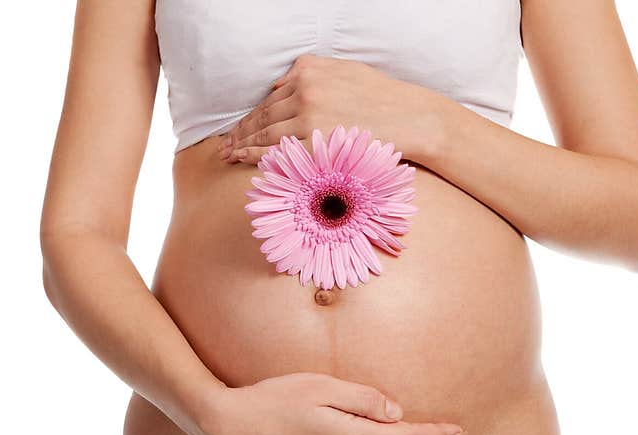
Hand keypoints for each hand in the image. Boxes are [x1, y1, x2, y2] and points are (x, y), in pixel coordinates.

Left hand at [218, 54, 437, 164]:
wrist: (411, 118)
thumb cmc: (382, 97)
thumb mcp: (344, 70)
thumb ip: (311, 73)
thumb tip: (279, 86)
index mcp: (309, 71)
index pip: (271, 97)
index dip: (252, 114)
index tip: (239, 127)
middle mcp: (305, 91)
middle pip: (263, 115)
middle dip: (241, 131)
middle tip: (226, 145)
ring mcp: (309, 117)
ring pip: (266, 133)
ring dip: (243, 144)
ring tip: (229, 154)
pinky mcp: (316, 142)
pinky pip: (280, 150)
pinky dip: (258, 156)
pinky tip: (244, 160)